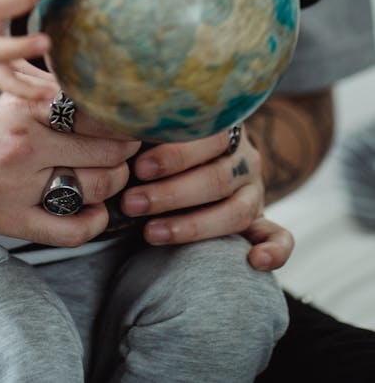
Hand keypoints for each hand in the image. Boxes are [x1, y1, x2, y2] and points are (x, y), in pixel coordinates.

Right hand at [0, 64, 140, 245]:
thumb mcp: (6, 90)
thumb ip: (48, 83)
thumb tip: (96, 74)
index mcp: (25, 108)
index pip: (97, 114)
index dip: (123, 119)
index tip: (130, 120)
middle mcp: (23, 146)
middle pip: (106, 151)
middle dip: (125, 151)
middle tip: (128, 148)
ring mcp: (17, 187)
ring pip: (96, 188)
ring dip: (114, 182)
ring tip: (112, 174)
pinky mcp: (11, 219)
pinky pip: (70, 230)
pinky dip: (95, 222)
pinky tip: (96, 210)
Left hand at [121, 125, 293, 270]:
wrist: (198, 159)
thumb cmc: (161, 144)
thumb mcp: (156, 131)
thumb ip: (143, 130)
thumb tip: (110, 129)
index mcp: (221, 128)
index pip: (207, 137)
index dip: (174, 154)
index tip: (138, 167)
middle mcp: (242, 158)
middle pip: (215, 178)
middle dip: (170, 194)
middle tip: (131, 203)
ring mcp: (255, 190)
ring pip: (237, 210)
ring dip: (194, 225)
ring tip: (150, 233)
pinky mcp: (261, 220)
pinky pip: (279, 235)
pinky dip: (275, 250)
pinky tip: (255, 261)